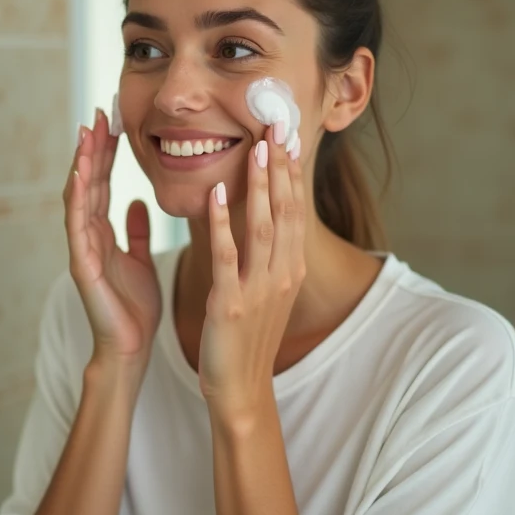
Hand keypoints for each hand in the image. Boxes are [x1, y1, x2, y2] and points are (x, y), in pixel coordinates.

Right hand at [64, 109, 160, 385]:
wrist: (130, 348)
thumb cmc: (134, 308)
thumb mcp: (142, 260)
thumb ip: (137, 231)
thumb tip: (140, 201)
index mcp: (102, 233)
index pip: (102, 182)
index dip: (106, 152)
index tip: (114, 120)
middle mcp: (88, 236)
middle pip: (87, 182)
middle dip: (93, 147)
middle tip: (101, 112)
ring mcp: (82, 249)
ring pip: (79, 198)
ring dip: (83, 164)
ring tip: (89, 132)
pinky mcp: (82, 266)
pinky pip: (78, 228)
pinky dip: (77, 201)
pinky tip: (81, 177)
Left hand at [198, 125, 305, 424]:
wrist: (241, 389)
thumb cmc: (247, 339)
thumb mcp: (267, 291)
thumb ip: (269, 255)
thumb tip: (268, 219)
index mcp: (290, 269)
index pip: (296, 209)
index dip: (291, 171)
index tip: (286, 135)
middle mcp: (282, 274)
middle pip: (286, 210)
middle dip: (281, 167)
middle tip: (277, 125)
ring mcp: (260, 289)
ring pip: (263, 227)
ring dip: (260, 186)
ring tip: (255, 149)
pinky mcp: (232, 302)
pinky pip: (227, 255)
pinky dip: (224, 222)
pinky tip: (218, 193)